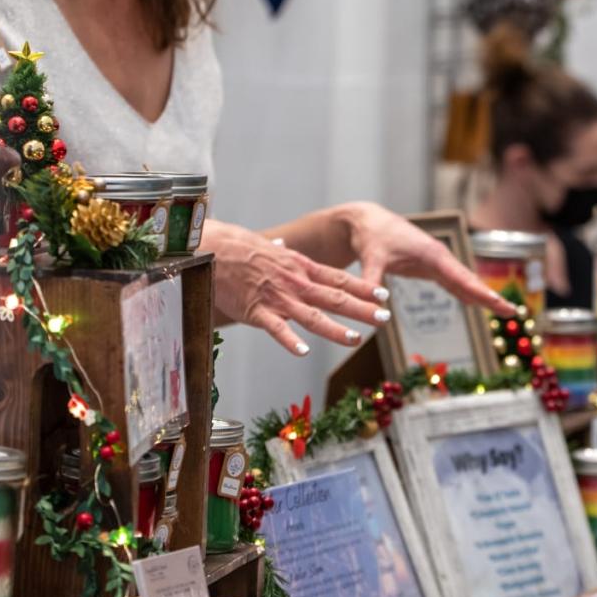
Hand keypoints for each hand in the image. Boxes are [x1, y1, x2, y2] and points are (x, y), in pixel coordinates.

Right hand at [202, 219, 388, 355]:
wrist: (211, 248)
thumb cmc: (236, 248)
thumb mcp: (265, 247)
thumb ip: (278, 251)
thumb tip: (282, 245)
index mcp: (300, 268)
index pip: (339, 278)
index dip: (363, 288)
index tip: (384, 296)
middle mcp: (295, 283)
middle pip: (335, 298)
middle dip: (362, 309)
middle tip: (385, 318)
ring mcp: (277, 298)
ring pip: (312, 316)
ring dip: (336, 329)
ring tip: (357, 340)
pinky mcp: (257, 311)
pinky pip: (276, 329)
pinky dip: (290, 340)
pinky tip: (304, 351)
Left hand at [340, 203, 513, 314]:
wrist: (366, 222)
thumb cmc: (371, 237)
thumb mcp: (370, 258)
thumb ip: (373, 282)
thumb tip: (377, 307)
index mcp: (432, 254)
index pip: (461, 277)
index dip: (480, 292)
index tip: (498, 302)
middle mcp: (439, 258)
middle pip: (470, 281)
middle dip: (491, 297)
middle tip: (513, 312)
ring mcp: (436, 262)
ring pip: (465, 282)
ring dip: (483, 297)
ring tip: (504, 311)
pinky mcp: (429, 267)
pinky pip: (453, 283)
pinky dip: (466, 293)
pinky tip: (476, 304)